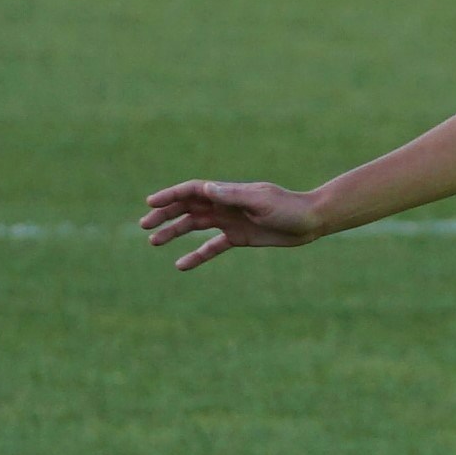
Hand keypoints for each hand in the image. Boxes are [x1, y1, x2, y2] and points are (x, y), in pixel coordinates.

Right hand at [140, 179, 326, 269]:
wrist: (311, 222)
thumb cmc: (288, 208)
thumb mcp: (261, 201)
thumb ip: (233, 196)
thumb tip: (206, 189)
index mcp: (228, 193)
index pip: (192, 191)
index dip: (170, 195)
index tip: (150, 204)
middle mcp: (225, 205)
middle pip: (187, 207)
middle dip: (165, 214)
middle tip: (144, 226)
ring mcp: (230, 221)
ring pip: (195, 226)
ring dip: (174, 232)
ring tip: (154, 242)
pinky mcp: (238, 237)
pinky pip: (212, 247)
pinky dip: (197, 255)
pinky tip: (181, 265)